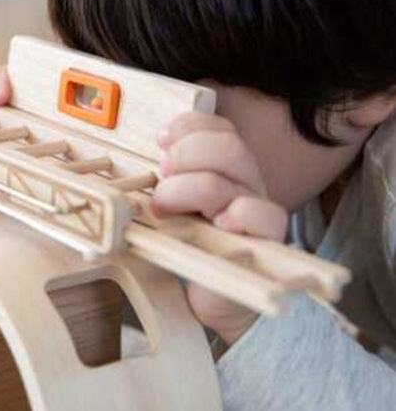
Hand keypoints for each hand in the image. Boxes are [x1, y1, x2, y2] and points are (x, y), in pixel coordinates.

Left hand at [154, 112, 287, 344]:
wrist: (214, 297)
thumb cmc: (188, 245)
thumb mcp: (171, 203)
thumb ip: (167, 176)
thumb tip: (156, 148)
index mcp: (224, 167)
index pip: (218, 127)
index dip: (188, 126)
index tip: (160, 140)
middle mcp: (245, 181)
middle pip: (228, 143)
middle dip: (184, 154)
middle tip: (161, 179)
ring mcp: (257, 207)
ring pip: (234, 173)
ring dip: (190, 186)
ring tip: (166, 208)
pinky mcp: (267, 240)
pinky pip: (265, 214)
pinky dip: (240, 213)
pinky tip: (219, 223)